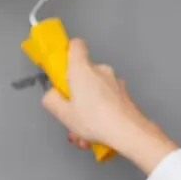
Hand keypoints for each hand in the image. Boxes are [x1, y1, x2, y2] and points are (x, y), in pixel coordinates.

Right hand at [40, 38, 148, 154]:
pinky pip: (107, 101)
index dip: (67, 53)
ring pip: (96, 91)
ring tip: (84, 130)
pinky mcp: (124, 94)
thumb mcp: (63, 113)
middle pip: (83, 74)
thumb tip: (52, 95)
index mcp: (82, 69)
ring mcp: (115, 82)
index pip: (75, 46)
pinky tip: (97, 133)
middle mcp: (100, 71)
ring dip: (88, 108)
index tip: (61, 68)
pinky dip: (100, 114)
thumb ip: (51, 100)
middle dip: (76, 92)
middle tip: (72, 110)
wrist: (128, 132)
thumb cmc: (97, 120)